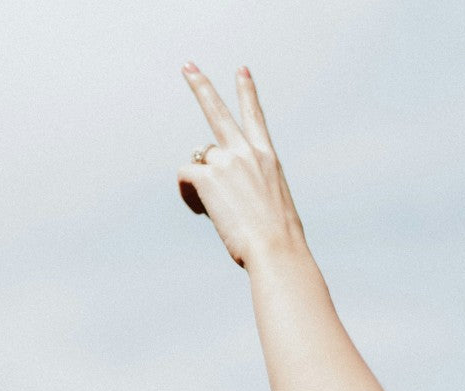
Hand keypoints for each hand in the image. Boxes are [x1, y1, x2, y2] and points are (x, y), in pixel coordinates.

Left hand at [177, 63, 303, 268]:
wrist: (277, 249)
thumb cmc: (279, 238)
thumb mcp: (273, 203)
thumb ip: (251, 188)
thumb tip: (223, 194)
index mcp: (268, 158)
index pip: (255, 116)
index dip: (247, 91)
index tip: (241, 70)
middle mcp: (247, 152)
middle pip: (218, 111)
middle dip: (201, 86)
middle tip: (187, 66)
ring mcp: (227, 161)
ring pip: (199, 159)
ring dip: (201, 180)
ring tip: (216, 208)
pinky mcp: (208, 176)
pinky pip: (186, 176)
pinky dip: (188, 193)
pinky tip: (201, 210)